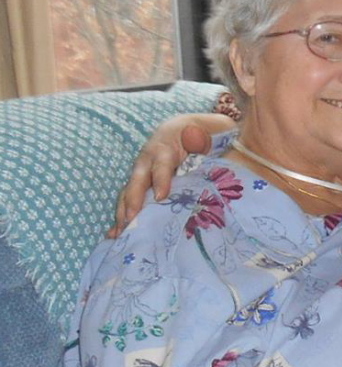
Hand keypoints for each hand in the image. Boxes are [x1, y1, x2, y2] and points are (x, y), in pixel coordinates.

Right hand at [110, 115, 231, 236]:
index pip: (162, 164)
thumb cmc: (196, 135)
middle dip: (134, 201)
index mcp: (164, 147)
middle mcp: (146, 161)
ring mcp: (141, 175)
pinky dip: (121, 217)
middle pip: (138, 181)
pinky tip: (115, 235)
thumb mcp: (202, 133)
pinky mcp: (140, 187)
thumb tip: (195, 137)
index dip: (161, 180)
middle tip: (132, 221)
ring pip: (128, 193)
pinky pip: (128, 201)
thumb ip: (200, 138)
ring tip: (120, 234)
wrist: (183, 131)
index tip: (160, 197)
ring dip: (123, 213)